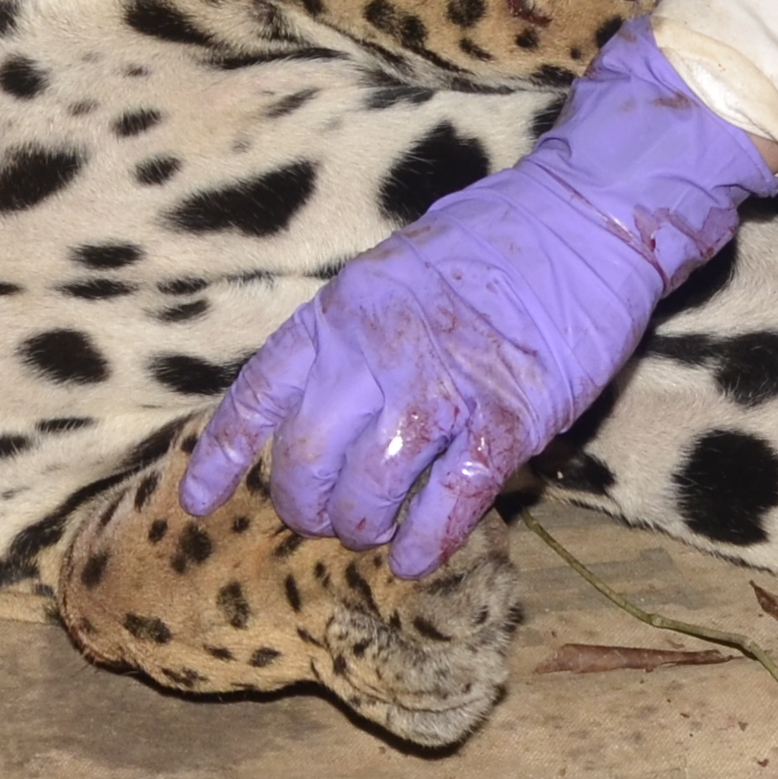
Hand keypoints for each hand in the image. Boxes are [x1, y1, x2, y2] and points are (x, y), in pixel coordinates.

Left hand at [182, 24, 771, 572]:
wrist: (582, 219)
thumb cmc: (489, 243)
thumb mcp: (392, 272)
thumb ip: (351, 338)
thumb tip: (320, 411)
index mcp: (339, 310)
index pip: (259, 394)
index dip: (221, 457)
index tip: (195, 504)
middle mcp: (376, 351)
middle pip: (304, 459)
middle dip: (306, 506)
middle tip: (326, 519)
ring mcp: (440, 388)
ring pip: (369, 491)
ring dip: (363, 527)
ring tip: (374, 534)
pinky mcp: (504, 420)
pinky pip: (447, 503)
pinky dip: (425, 542)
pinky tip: (416, 560)